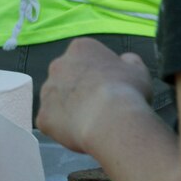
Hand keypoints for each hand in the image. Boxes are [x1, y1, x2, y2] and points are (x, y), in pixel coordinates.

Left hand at [36, 39, 154, 154]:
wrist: (110, 119)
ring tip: (90, 121)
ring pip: (57, 100)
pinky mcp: (42, 115)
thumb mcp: (138, 70)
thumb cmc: (127, 91)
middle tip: (97, 104)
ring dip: (69, 108)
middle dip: (79, 89)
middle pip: (67, 77)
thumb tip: (126, 60)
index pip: (85, 57)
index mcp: (80, 48)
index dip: (98, 73)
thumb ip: (129, 61)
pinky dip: (63, 128)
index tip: (109, 86)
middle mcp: (57, 65)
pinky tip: (79, 132)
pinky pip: (52, 122)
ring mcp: (46, 91)